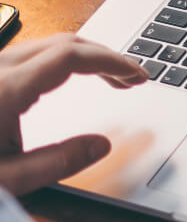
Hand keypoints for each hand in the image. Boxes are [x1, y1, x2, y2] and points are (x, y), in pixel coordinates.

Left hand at [0, 34, 147, 194]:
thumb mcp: (7, 180)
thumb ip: (59, 162)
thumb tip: (102, 145)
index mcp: (6, 89)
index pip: (73, 56)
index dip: (113, 61)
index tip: (139, 74)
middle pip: (63, 42)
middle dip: (104, 55)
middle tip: (132, 78)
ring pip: (45, 45)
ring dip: (83, 56)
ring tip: (108, 79)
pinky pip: (28, 55)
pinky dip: (59, 60)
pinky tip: (65, 81)